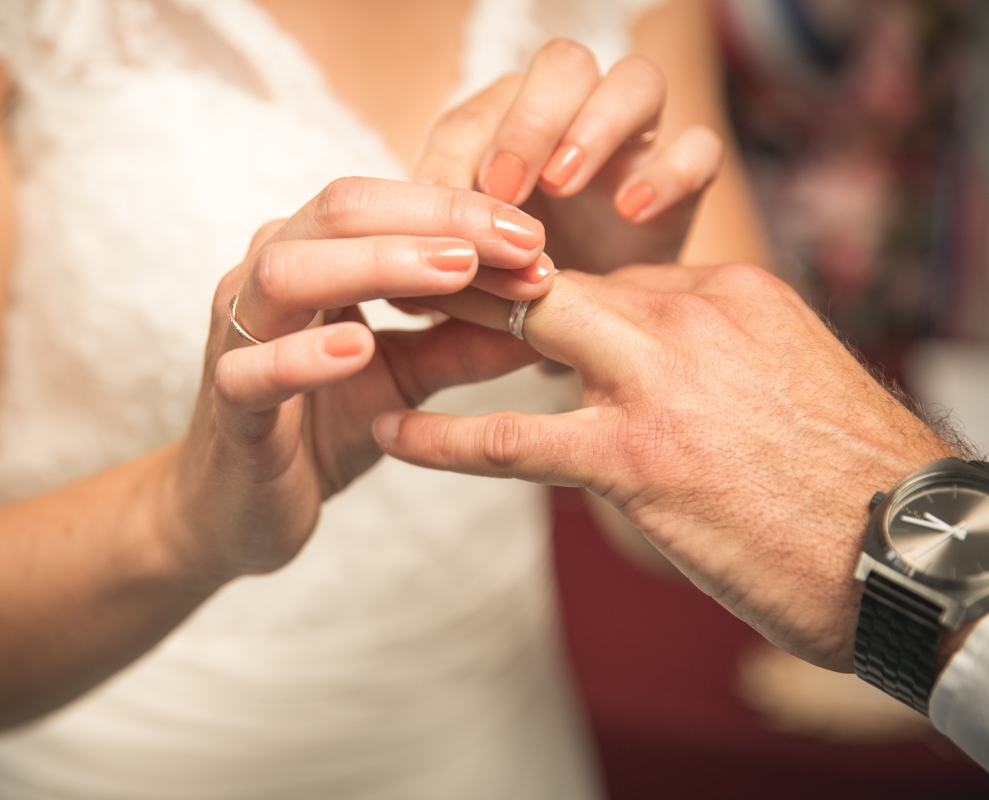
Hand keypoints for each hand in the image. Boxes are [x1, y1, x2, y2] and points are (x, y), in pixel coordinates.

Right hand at [169, 177, 549, 580]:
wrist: (242, 509)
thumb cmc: (320, 425)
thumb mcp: (406, 376)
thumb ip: (465, 340)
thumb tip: (554, 307)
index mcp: (309, 257)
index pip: (382, 203)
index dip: (461, 210)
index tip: (537, 235)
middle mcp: (263, 278)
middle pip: (339, 211)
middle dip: (434, 218)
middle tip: (517, 242)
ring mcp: (236, 338)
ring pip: (288, 272)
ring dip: (377, 264)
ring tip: (456, 272)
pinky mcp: (225, 405)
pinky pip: (250, 370)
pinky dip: (302, 355)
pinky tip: (357, 347)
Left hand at [374, 264, 954, 670]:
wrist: (903, 553)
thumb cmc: (842, 481)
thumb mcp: (779, 383)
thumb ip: (706, 354)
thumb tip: (641, 359)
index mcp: (728, 294)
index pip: (611, 274)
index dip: (541, 286)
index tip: (489, 288)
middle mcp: (693, 318)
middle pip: (559, 278)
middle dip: (483, 280)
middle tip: (415, 284)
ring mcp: (662, 384)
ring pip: (527, 334)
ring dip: (451, 333)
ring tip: (384, 335)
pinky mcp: (638, 459)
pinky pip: (514, 439)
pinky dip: (444, 437)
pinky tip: (392, 433)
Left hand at [414, 39, 722, 272]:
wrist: (588, 326)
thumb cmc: (515, 285)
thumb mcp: (472, 275)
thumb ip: (443, 266)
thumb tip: (399, 287)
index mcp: (504, 129)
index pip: (478, 115)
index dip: (462, 156)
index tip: (454, 207)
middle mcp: (572, 117)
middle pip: (562, 66)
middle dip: (530, 120)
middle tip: (509, 187)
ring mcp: (633, 142)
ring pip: (636, 81)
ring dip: (597, 125)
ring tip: (565, 183)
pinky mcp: (685, 179)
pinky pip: (698, 146)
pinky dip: (670, 170)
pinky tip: (634, 210)